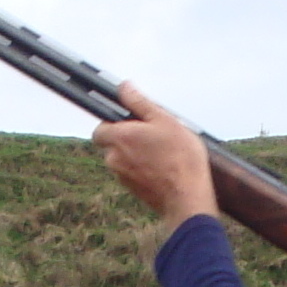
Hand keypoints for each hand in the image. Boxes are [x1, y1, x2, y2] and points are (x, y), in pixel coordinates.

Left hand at [92, 82, 217, 233]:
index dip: (112, 124)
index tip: (129, 122)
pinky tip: (163, 167)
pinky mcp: (134, 192)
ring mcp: (123, 178)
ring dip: (136, 155)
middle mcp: (114, 159)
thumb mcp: (164, 120)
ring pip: (123, 161)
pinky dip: (143, 170)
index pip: (99, 129)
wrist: (188, 198)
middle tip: (152, 136)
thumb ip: (140, 102)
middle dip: (127, 140)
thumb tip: (124, 87)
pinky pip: (133, 175)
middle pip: (112, 146)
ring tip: (162, 153)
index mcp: (118, 138)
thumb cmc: (180, 158)